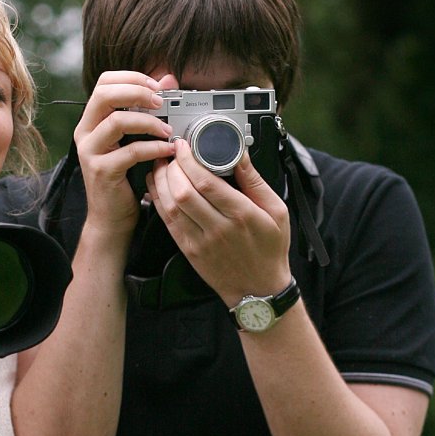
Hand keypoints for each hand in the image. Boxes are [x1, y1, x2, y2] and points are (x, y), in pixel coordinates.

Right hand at [74, 71, 175, 238]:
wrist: (111, 218)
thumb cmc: (125, 177)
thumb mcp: (135, 139)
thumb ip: (148, 110)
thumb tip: (168, 79)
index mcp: (92, 120)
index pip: (104, 83)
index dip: (132, 78)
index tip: (157, 85)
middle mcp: (85, 132)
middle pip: (104, 94)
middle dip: (137, 92)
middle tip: (161, 102)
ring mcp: (91, 151)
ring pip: (117, 121)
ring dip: (148, 122)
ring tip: (168, 130)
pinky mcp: (102, 171)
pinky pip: (130, 151)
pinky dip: (153, 148)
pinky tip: (167, 151)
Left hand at [146, 138, 291, 306]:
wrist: (258, 289)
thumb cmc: (270, 249)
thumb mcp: (277, 211)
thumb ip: (255, 181)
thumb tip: (240, 154)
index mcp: (242, 215)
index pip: (207, 182)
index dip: (189, 160)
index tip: (184, 146)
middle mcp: (219, 228)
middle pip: (184, 192)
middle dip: (172, 167)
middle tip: (171, 153)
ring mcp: (201, 241)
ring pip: (171, 205)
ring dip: (161, 181)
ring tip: (161, 165)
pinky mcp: (189, 250)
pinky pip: (167, 221)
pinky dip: (158, 200)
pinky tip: (157, 186)